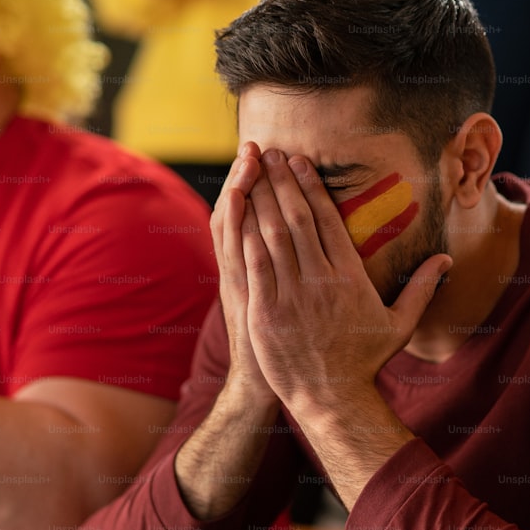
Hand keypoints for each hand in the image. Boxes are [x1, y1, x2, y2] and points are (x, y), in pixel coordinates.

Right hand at [209, 143, 274, 403]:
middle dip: (249, 178)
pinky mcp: (247, 295)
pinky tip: (240, 197)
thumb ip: (280, 272)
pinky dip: (236, 224)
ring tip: (251, 159)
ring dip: (243, 191)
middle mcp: (242, 270)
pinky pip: (238, 253)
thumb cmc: (279, 346)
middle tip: (256, 146)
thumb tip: (294, 244)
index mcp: (250, 269)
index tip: (259, 156)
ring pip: (235, 227)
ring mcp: (242, 282)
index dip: (251, 185)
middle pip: (241, 213)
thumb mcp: (272, 305)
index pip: (246, 216)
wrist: (267, 383)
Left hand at [240, 149, 450, 414]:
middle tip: (272, 154)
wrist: (332, 399)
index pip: (328, 220)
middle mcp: (320, 280)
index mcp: (350, 277)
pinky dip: (245, 234)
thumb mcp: (400, 323)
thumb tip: (448, 259)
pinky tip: (239, 211)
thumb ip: (422, 287)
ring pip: (273, 235)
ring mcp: (291, 295)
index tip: (300, 163)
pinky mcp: (266, 311)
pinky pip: (254, 264)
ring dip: (262, 199)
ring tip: (253, 172)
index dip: (312, 187)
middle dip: (283, 182)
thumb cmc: (365, 361)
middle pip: (298, 219)